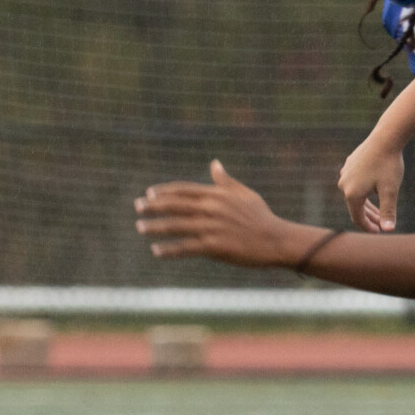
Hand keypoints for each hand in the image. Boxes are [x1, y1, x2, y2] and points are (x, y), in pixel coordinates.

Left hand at [135, 160, 324, 269]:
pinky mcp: (214, 246)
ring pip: (176, 226)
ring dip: (155, 227)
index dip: (164, 191)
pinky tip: (156, 251)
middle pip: (175, 205)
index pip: (183, 189)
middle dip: (153, 206)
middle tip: (137, 207)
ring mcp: (211, 228)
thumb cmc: (261, 217)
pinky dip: (169, 249)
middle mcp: (211, 209)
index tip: (149, 194)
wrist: (276, 240)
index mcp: (216, 195)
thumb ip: (225, 181)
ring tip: (140, 227)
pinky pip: (186, 247)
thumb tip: (214, 163)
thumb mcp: (244, 194)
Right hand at [337, 134, 405, 232]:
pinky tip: (374, 189)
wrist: (385, 139)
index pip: (357, 218)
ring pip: (355, 194)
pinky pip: (355, 182)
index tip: (380, 231)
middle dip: (369, 217)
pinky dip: (365, 190)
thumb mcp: (390, 191)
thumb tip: (388, 230)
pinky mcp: (349, 165)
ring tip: (380, 208)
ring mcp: (345, 174)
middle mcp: (344, 185)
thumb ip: (388, 211)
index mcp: (352, 194)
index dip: (369, 227)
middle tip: (382, 223)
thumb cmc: (389, 165)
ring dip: (367, 204)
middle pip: (356, 207)